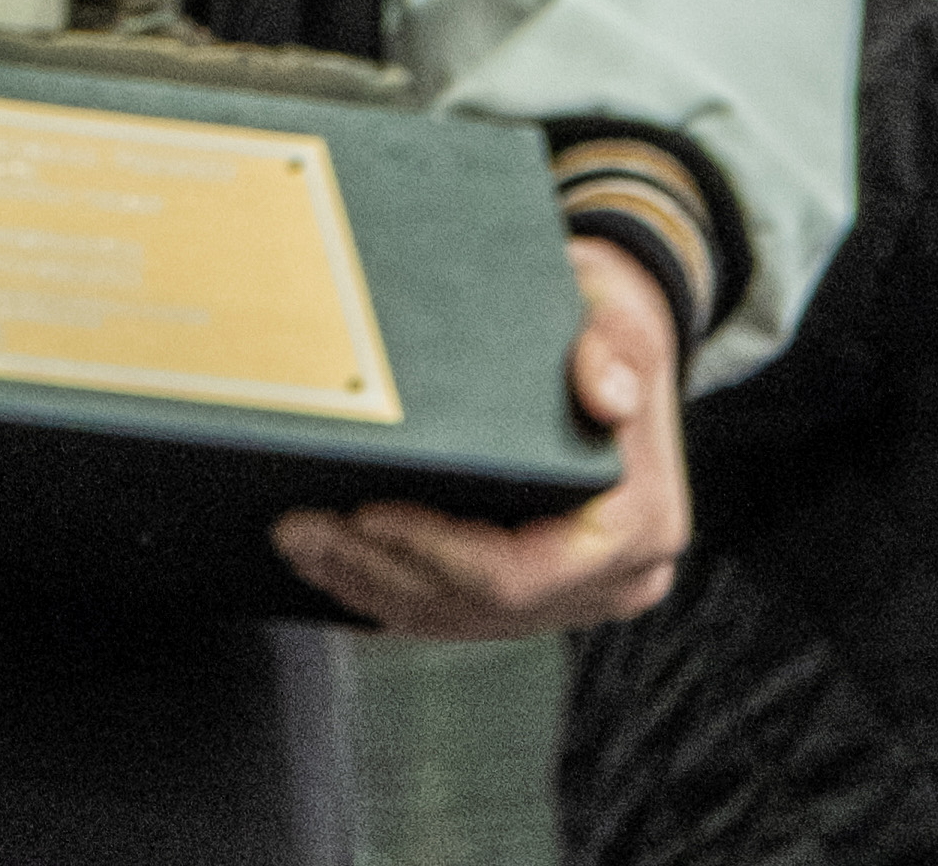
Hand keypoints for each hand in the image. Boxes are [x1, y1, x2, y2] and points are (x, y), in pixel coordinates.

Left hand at [275, 231, 689, 639]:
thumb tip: (606, 393)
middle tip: (301, 529)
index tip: (366, 514)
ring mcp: (578, 594)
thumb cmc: (612, 321)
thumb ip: (612, 348)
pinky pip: (463, 611)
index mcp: (637, 527)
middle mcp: (615, 579)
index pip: (521, 574)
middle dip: (382, 573)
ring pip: (463, 619)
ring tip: (303, 544)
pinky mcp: (542, 592)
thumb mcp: (619, 318)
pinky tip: (339, 566)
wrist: (622, 339)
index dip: (436, 554)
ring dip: (374, 588)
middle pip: (481, 607)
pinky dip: (396, 594)